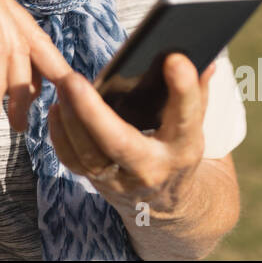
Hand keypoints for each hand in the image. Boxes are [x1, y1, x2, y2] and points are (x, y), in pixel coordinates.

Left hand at [48, 53, 213, 216]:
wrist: (168, 203)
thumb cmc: (177, 149)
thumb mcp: (194, 125)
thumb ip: (197, 92)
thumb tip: (205, 60)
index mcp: (184, 148)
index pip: (185, 117)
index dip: (183, 90)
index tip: (175, 59)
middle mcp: (153, 168)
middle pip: (120, 143)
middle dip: (93, 112)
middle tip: (74, 79)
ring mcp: (123, 180)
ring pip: (90, 155)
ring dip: (70, 119)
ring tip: (62, 84)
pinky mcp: (99, 183)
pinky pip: (74, 162)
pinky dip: (60, 136)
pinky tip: (56, 108)